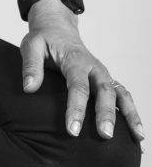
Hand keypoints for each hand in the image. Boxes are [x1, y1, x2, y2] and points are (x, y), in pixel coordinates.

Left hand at [20, 0, 144, 143]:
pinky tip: (137, 134)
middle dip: (106, 114)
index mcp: (75, 60)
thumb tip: (29, 88)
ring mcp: (103, 75)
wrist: (57, 28)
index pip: (78, 86)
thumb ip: (31, 66)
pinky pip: (123, 97)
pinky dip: (132, 113)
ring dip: (130, 115)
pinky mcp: (107, 81)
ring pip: (121, 94)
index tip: (73, 130)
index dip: (76, 109)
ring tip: (138, 138)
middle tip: (105, 136)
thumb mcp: (31, 46)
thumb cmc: (43, 39)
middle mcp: (94, 68)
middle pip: (104, 91)